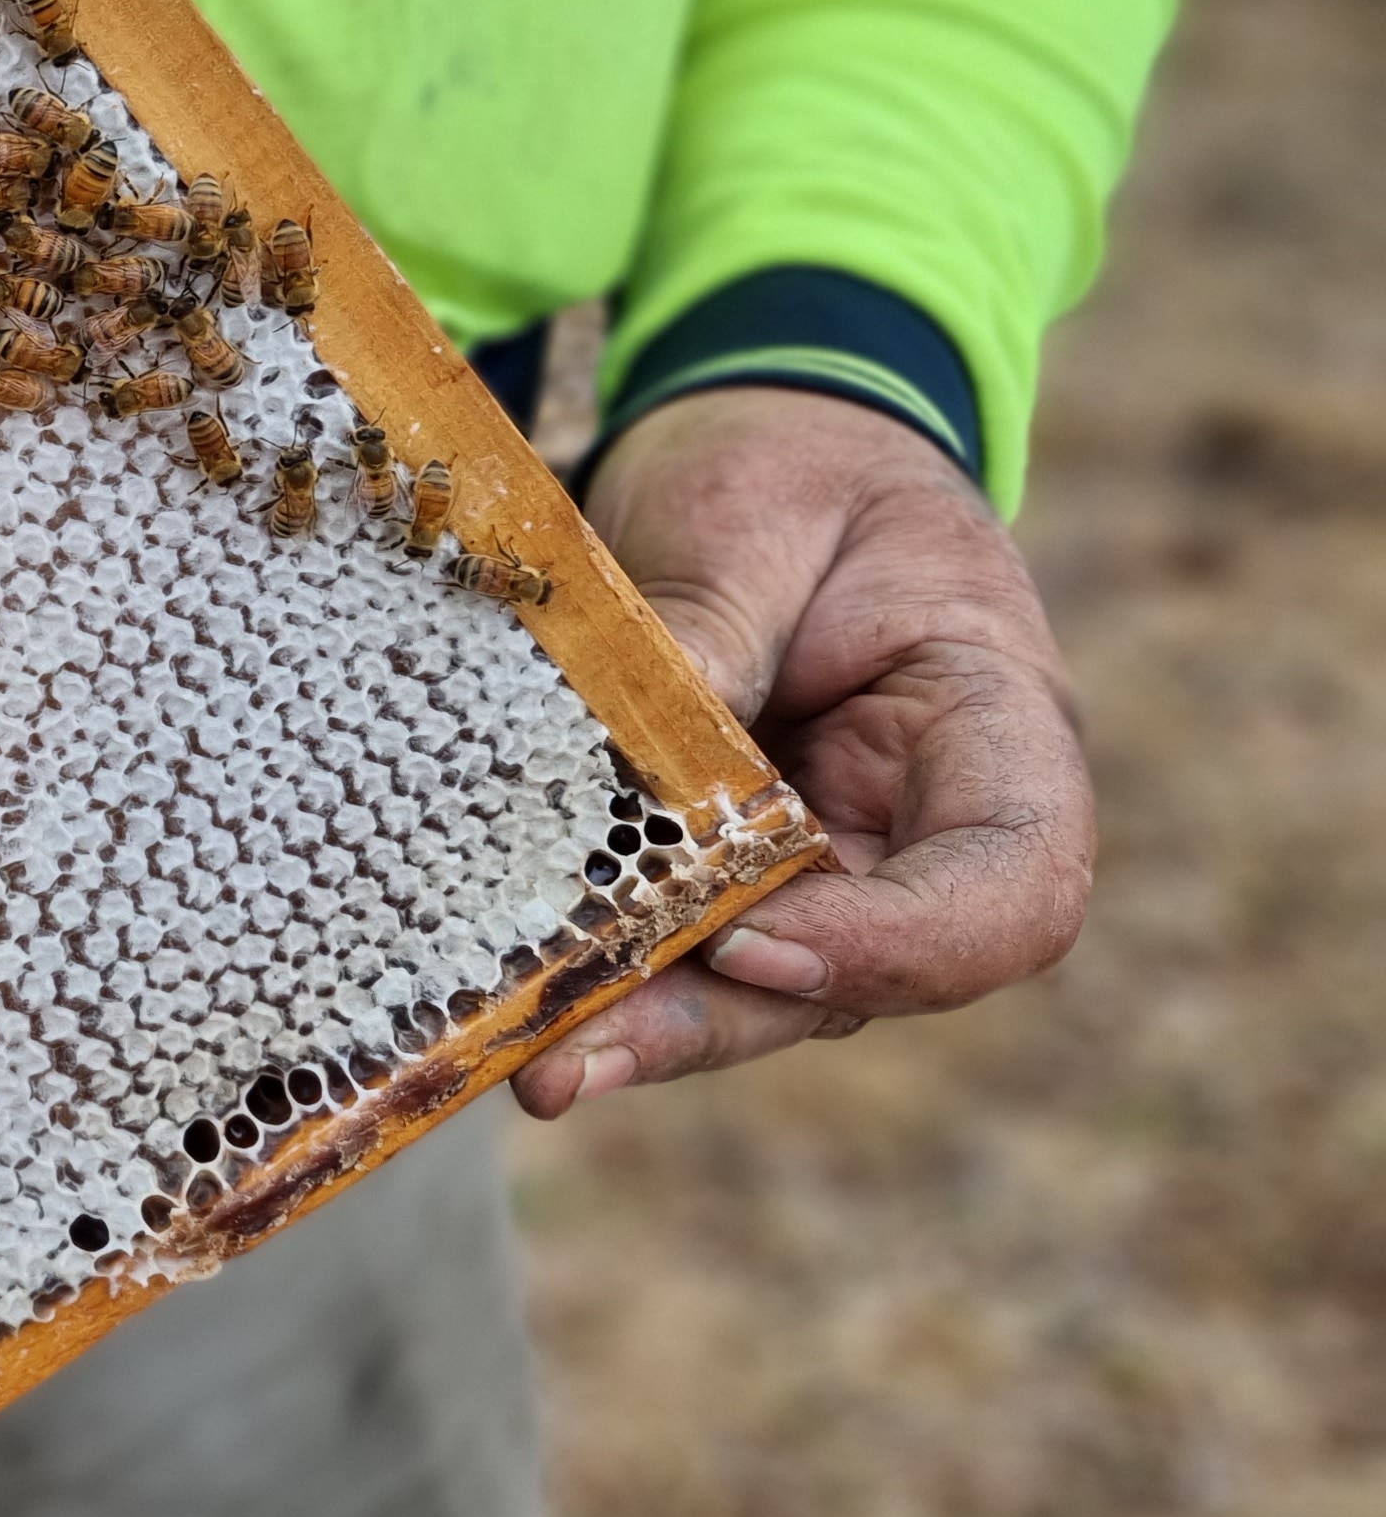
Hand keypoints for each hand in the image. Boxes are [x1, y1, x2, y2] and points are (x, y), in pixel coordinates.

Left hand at [512, 386, 1092, 1118]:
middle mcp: (924, 832)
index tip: (750, 942)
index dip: (893, 945)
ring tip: (528, 1066)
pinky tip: (505, 1006)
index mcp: (998, 732)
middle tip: (571, 1062)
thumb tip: (626, 762)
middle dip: (715, 1022)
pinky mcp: (726, 871)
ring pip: (757, 988)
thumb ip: (708, 630)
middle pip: (858, 976)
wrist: (769, 450)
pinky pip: (676, 940)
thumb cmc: (795, 469)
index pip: (1010, 891)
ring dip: (643, 1027)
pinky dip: (601, 974)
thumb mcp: (756, 512)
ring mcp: (825, 867)